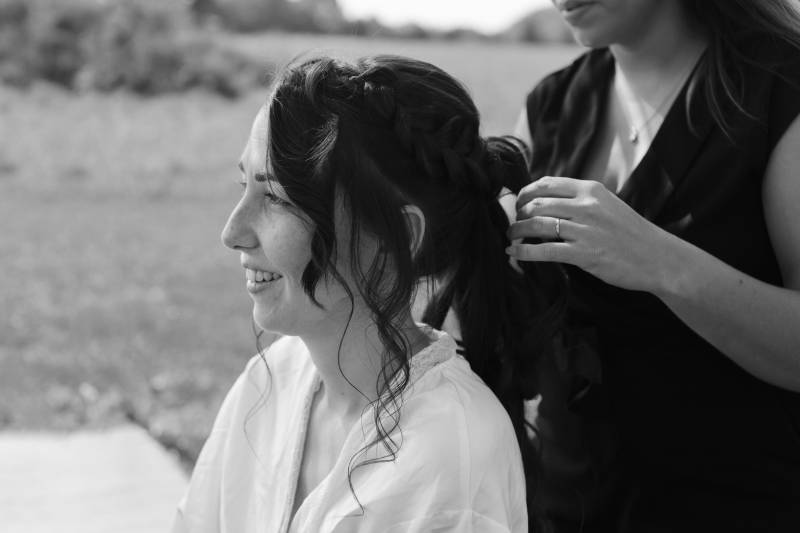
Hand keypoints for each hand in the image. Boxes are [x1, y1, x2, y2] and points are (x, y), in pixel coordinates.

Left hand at [506, 176, 680, 293]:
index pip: (547, 183)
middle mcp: (586, 206)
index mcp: (591, 190)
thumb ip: (582, 201)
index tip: (518, 202)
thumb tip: (549, 202)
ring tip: (510, 236)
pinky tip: (513, 254)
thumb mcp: (608, 205)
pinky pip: (543, 251)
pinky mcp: (583, 254)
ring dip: (516, 231)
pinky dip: (523, 252)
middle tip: (513, 222)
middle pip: (537, 203)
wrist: (658, 258)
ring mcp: (584, 230)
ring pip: (536, 225)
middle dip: (518, 213)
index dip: (526, 192)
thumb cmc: (631, 233)